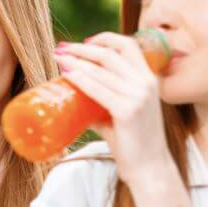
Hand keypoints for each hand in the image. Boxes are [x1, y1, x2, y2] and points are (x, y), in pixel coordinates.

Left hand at [54, 32, 173, 184]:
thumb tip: (76, 98)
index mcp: (149, 79)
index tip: (84, 42)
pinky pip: (97, 89)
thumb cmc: (134, 142)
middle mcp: (146, 83)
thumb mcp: (124, 112)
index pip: (128, 46)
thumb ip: (103, 102)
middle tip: (61, 48)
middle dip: (82, 48)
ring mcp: (138, 96)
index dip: (104, 38)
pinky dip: (80, 79)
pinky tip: (67, 74)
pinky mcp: (127, 110)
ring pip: (101, 70)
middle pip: (110, 54)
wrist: (149, 168)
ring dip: (76, 60)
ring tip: (58, 58)